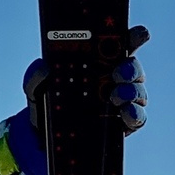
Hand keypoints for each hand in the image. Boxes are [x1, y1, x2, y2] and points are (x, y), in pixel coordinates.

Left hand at [12, 37, 149, 174]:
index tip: (139, 34)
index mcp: (98, 64)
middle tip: (117, 72)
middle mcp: (114, 81)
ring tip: (116, 96)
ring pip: (138, 91)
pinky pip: (138, 117)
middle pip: (133, 68)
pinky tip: (125, 112)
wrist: (44, 139)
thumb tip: (44, 67)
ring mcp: (121, 103)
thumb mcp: (35, 88)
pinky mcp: (124, 125)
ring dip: (131, 91)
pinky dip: (135, 113)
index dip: (133, 38)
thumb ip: (35, 76)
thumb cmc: (46, 105)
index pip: (120, 46)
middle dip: (130, 67)